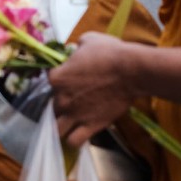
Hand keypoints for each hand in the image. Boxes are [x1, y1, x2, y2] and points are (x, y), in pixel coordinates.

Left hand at [47, 33, 140, 148]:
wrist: (131, 71)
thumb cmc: (110, 53)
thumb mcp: (89, 39)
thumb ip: (76, 46)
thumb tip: (74, 50)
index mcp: (57, 78)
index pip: (49, 82)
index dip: (59, 81)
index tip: (69, 80)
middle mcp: (61, 99)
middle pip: (52, 106)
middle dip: (61, 104)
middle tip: (74, 100)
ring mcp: (74, 115)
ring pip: (57, 129)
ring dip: (63, 125)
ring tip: (71, 122)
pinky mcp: (90, 126)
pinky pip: (73, 141)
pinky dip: (74, 139)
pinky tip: (79, 134)